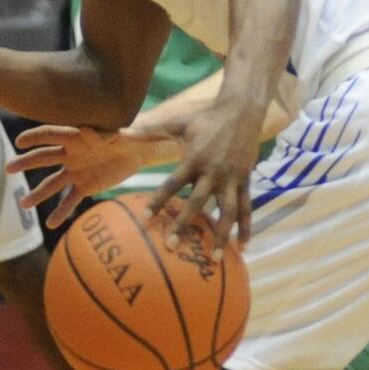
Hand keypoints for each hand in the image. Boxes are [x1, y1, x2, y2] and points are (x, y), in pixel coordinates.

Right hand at [8, 124, 171, 226]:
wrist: (138, 151)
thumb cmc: (129, 135)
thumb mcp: (121, 133)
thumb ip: (106, 134)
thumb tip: (87, 131)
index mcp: (76, 136)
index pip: (51, 135)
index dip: (35, 137)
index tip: (19, 142)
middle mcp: (71, 154)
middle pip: (44, 158)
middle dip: (26, 163)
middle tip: (8, 169)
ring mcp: (75, 171)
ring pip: (52, 183)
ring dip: (38, 194)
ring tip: (23, 205)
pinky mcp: (85, 186)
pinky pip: (70, 200)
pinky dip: (61, 212)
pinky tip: (51, 225)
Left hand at [143, 96, 263, 255]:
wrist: (242, 110)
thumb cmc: (206, 118)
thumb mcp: (178, 122)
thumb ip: (150, 130)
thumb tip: (121, 130)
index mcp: (194, 159)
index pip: (172, 183)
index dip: (159, 200)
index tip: (146, 218)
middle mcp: (213, 172)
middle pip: (198, 203)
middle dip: (185, 224)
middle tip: (173, 247)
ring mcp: (232, 179)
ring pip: (228, 212)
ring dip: (222, 236)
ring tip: (215, 259)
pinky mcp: (246, 181)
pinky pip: (247, 208)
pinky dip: (246, 227)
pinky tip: (244, 246)